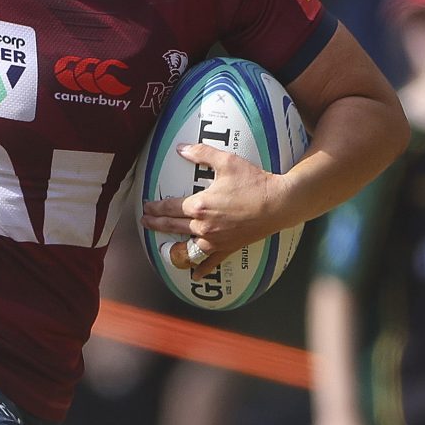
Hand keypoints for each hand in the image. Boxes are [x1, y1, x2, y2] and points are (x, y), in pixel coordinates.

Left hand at [141, 146, 289, 277]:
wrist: (279, 203)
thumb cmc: (254, 182)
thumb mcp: (227, 162)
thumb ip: (202, 154)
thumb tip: (181, 148)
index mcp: (199, 205)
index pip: (169, 207)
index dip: (155, 207)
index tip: (146, 206)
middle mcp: (203, 226)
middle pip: (172, 225)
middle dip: (155, 223)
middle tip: (145, 221)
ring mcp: (215, 240)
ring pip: (186, 244)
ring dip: (171, 244)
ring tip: (161, 244)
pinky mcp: (228, 248)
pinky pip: (211, 261)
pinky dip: (201, 268)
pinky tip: (194, 275)